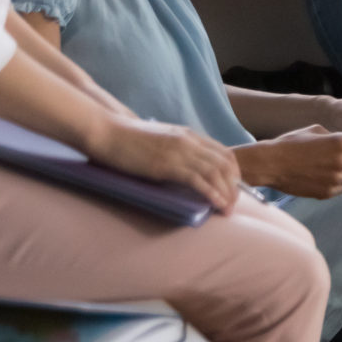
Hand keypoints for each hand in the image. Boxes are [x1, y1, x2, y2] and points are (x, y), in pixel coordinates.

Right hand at [91, 117, 241, 212]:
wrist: (107, 132)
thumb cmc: (127, 138)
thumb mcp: (160, 140)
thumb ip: (176, 150)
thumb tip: (183, 168)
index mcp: (189, 135)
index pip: (223, 152)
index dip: (233, 172)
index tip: (233, 188)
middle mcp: (189, 141)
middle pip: (224, 164)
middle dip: (234, 185)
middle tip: (233, 204)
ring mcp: (179, 152)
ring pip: (215, 172)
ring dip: (225, 192)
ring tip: (227, 209)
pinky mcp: (167, 165)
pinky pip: (197, 180)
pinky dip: (210, 193)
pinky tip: (216, 204)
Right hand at [238, 126, 341, 198]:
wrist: (270, 164)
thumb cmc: (290, 143)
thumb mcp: (316, 129)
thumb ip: (336, 135)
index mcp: (340, 142)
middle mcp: (341, 161)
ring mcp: (335, 179)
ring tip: (333, 164)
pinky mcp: (327, 192)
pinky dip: (338, 182)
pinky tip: (324, 175)